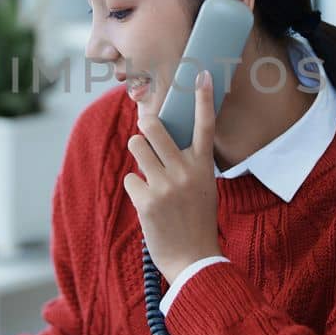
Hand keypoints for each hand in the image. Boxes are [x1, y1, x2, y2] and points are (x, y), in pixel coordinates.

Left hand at [123, 71, 220, 283]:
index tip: (202, 74)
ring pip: (136, 146)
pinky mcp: (146, 200)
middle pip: (154, 127)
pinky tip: (148, 205)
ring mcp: (165, 185)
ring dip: (138, 155)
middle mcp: (185, 172)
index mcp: (203, 167)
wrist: (193, 260)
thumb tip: (159, 139)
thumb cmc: (196, 221)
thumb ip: (186, 163)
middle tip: (145, 129)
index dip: (204, 98)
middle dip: (144, 124)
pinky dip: (136, 190)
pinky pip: (130, 179)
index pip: (205, 126)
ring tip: (148, 173)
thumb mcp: (202, 188)